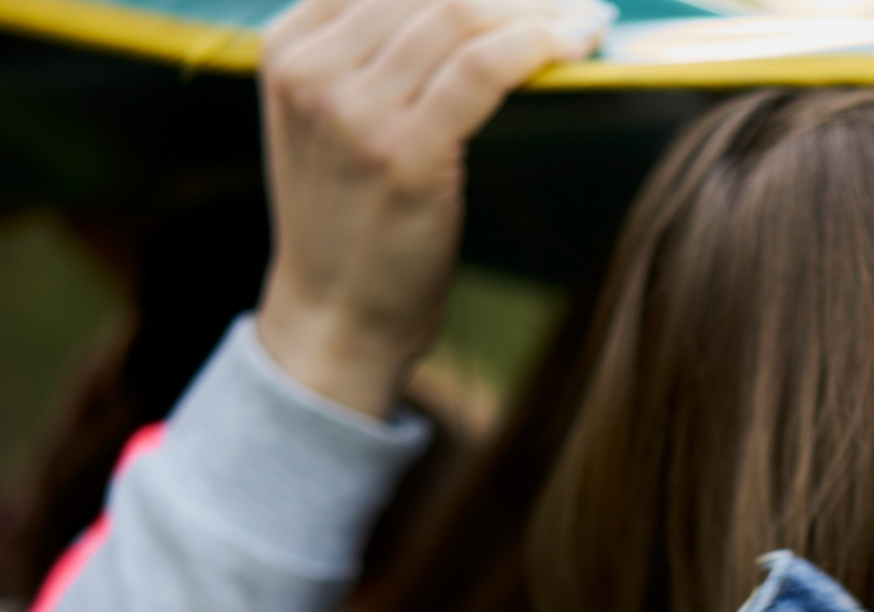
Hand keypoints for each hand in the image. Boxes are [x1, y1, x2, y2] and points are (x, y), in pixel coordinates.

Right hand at [254, 0, 611, 418]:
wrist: (336, 317)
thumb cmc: (350, 221)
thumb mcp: (330, 120)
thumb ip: (367, 54)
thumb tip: (463, 6)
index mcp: (289, 47)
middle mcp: (312, 69)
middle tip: (573, 2)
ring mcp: (352, 110)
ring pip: (459, 14)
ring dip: (537, 10)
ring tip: (584, 22)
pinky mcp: (403, 153)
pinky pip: (482, 67)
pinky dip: (537, 43)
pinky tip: (574, 46)